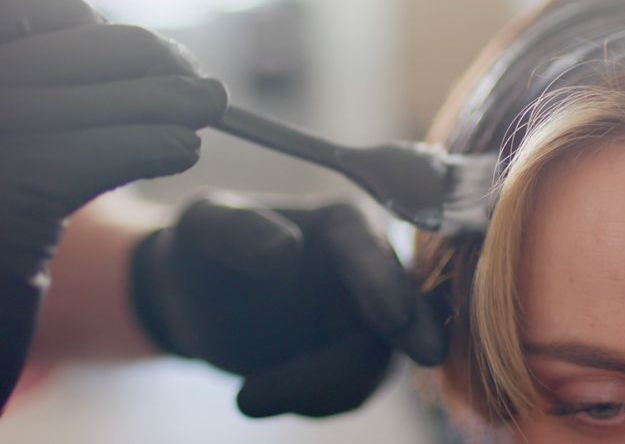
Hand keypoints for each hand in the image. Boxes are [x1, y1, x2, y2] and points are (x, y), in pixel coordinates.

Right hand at [0, 0, 226, 441]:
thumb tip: (84, 77)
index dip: (71, 22)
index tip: (125, 48)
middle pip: (55, 51)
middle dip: (140, 59)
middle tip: (195, 78)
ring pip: (87, 102)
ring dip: (164, 101)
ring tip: (208, 108)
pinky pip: (98, 153)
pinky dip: (153, 143)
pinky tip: (181, 150)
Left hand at [131, 196, 447, 417]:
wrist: (197, 301)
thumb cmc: (203, 248)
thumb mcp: (204, 227)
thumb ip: (239, 231)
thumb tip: (286, 249)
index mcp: (342, 223)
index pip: (369, 248)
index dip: (384, 280)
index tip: (395, 316)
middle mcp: (370, 268)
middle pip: (396, 308)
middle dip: (411, 335)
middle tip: (427, 356)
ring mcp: (370, 319)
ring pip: (375, 363)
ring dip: (320, 389)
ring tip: (246, 397)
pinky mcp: (356, 361)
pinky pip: (352, 392)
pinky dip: (310, 402)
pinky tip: (257, 394)